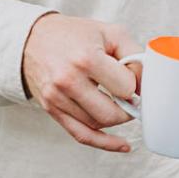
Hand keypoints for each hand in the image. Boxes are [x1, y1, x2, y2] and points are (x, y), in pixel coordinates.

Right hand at [21, 14, 141, 152]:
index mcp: (86, 58)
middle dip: (129, 109)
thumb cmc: (74, 34)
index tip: (133, 77)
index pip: (125, 87)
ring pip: (98, 125)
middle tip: (131, 97)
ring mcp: (57, 98)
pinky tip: (122, 145)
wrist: (33, 39)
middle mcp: (68, 80)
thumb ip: (134, 55)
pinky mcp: (52, 109)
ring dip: (115, 118)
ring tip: (118, 102)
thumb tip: (145, 86)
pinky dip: (104, 143)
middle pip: (112, 114)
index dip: (135, 84)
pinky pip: (82, 135)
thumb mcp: (110, 32)